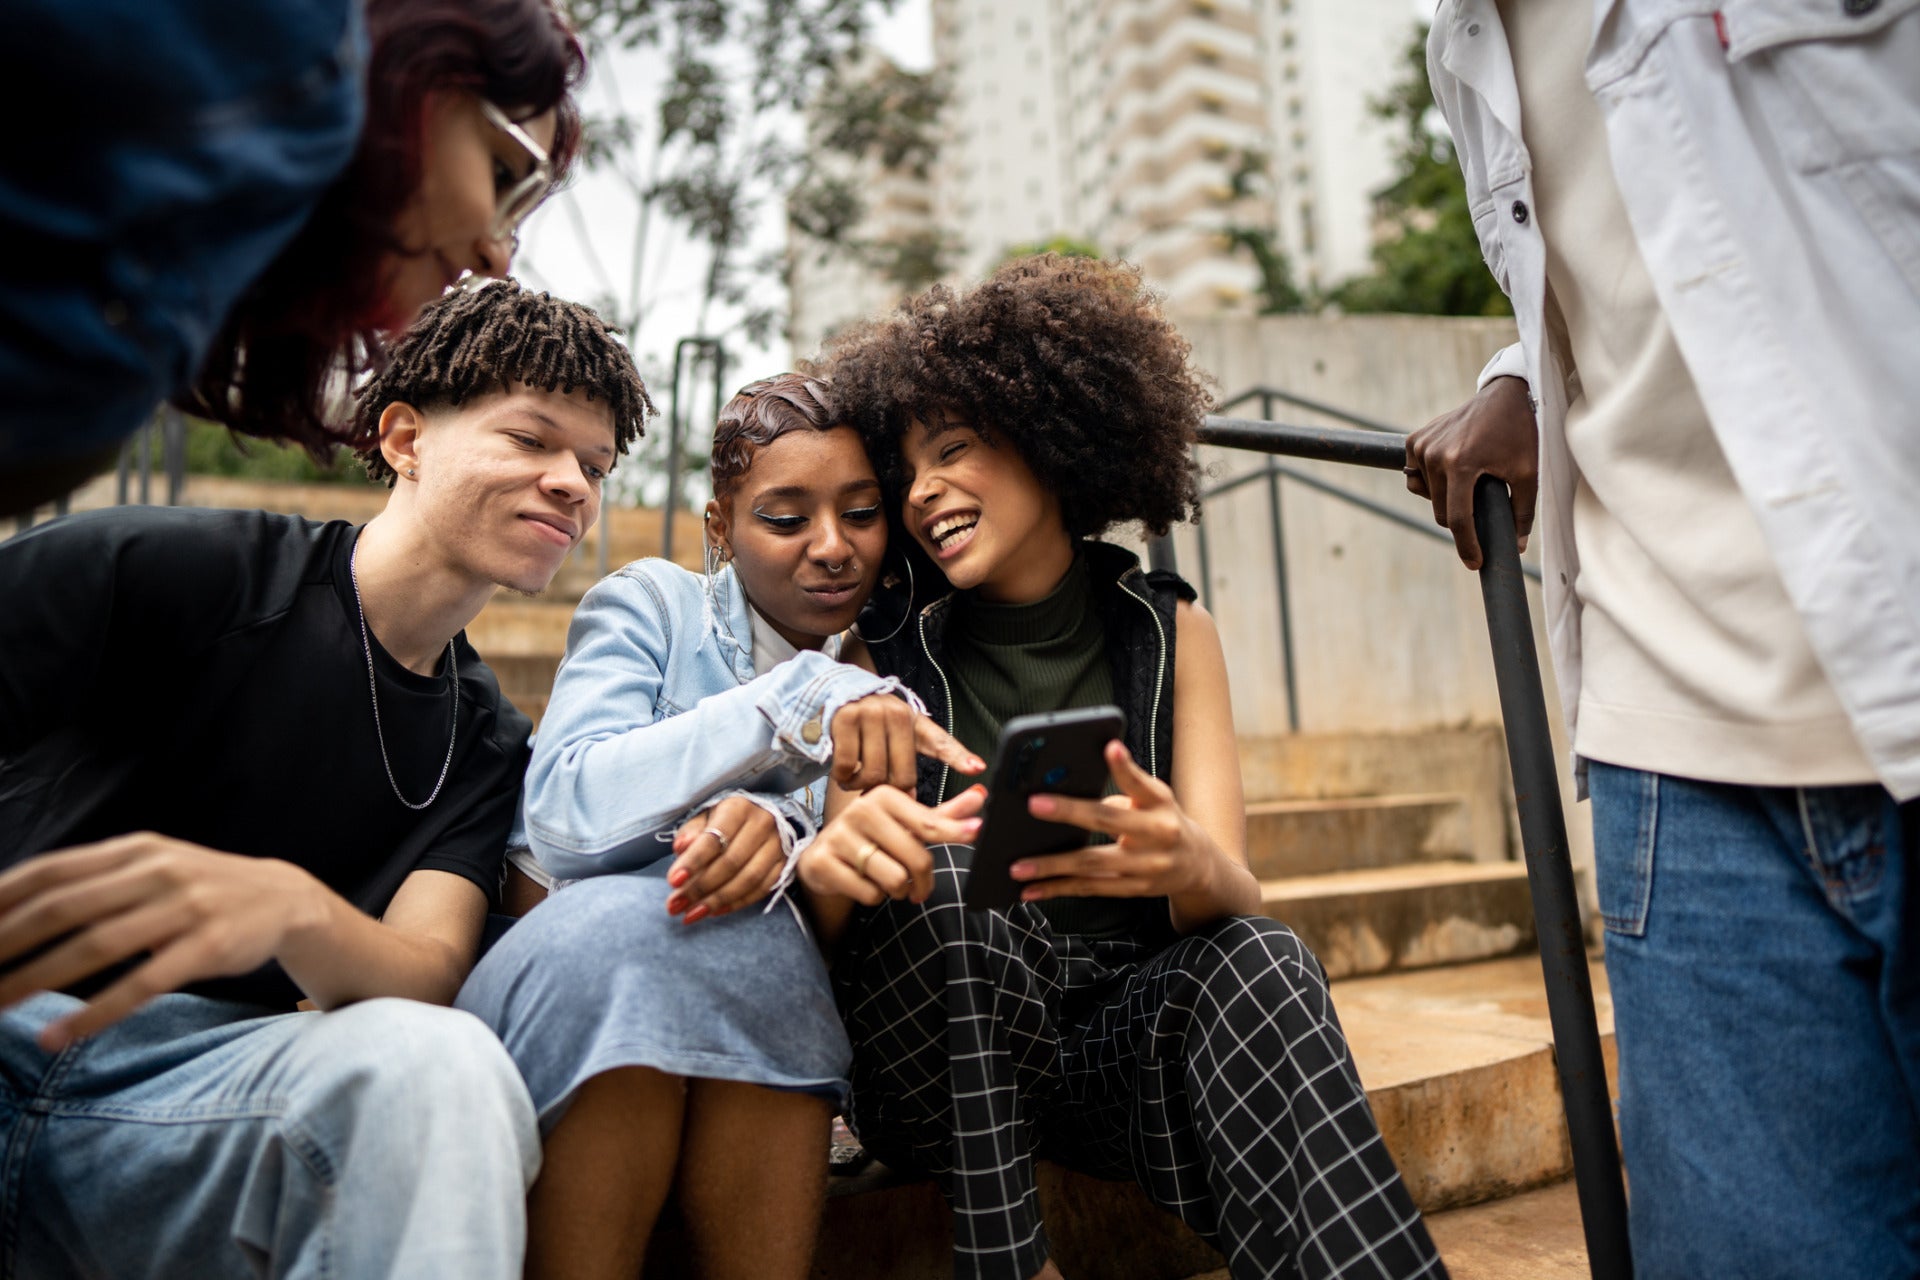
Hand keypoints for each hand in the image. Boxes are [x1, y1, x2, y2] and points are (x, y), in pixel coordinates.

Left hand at [0, 834, 324, 1049]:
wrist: (286, 898)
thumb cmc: (202, 890)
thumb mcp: (153, 867)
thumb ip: (97, 882)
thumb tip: (16, 909)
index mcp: (134, 850)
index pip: (52, 871)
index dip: (0, 899)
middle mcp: (156, 872)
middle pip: (64, 908)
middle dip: (5, 943)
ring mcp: (186, 908)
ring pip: (96, 946)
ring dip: (37, 979)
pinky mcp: (209, 946)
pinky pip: (143, 983)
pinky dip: (95, 1012)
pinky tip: (58, 1034)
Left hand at [666, 796, 783, 922]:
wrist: (763, 817)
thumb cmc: (725, 820)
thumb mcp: (704, 817)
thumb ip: (690, 832)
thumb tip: (680, 847)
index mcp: (738, 808)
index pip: (714, 839)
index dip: (693, 862)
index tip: (673, 881)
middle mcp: (762, 824)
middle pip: (731, 862)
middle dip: (700, 888)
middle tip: (675, 905)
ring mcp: (777, 844)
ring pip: (749, 879)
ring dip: (717, 901)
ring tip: (691, 914)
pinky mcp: (785, 863)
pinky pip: (762, 889)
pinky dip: (737, 903)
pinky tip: (715, 911)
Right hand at [799, 785, 984, 906]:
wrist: (823, 857)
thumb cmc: (873, 839)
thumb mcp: (906, 824)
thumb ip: (943, 815)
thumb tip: (980, 796)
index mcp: (883, 796)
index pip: (928, 822)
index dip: (955, 830)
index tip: (977, 830)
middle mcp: (860, 810)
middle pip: (916, 858)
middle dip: (923, 881)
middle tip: (918, 887)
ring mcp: (839, 836)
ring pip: (895, 880)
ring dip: (898, 890)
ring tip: (887, 881)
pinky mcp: (823, 862)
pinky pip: (870, 893)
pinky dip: (874, 897)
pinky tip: (864, 884)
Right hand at [828, 693, 983, 792]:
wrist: (839, 694)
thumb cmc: (873, 725)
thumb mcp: (899, 735)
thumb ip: (909, 764)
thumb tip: (913, 802)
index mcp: (915, 721)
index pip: (941, 743)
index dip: (960, 757)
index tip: (977, 768)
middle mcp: (897, 714)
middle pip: (902, 777)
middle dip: (889, 791)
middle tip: (876, 791)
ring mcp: (870, 714)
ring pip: (873, 774)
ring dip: (862, 787)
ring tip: (857, 782)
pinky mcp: (845, 719)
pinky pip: (847, 766)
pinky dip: (844, 778)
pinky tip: (844, 774)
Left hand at [1014, 742, 1214, 901]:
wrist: (1197, 864)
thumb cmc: (1163, 820)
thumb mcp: (1154, 798)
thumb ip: (1122, 788)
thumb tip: (1069, 787)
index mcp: (1160, 802)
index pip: (1141, 782)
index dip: (1125, 766)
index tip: (1110, 747)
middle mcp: (1157, 833)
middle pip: (1108, 821)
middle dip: (1069, 812)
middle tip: (1034, 805)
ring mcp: (1146, 866)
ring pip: (1092, 864)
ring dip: (1052, 866)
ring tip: (1018, 867)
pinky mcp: (1134, 889)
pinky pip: (1091, 889)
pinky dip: (1059, 889)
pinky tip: (1032, 890)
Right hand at [1403, 375, 1537, 569]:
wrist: (1506, 394)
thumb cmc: (1521, 432)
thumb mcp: (1529, 473)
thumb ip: (1522, 512)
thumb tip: (1517, 547)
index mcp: (1461, 463)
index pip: (1458, 518)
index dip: (1467, 546)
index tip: (1475, 564)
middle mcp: (1434, 454)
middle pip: (1441, 511)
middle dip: (1461, 519)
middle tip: (1483, 510)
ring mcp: (1421, 446)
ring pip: (1427, 496)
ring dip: (1445, 499)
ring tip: (1469, 484)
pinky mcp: (1414, 440)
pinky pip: (1416, 476)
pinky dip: (1431, 481)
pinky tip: (1451, 472)